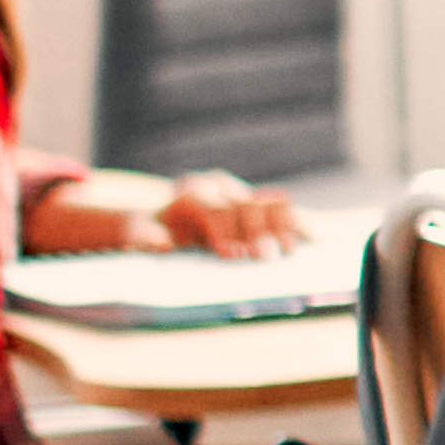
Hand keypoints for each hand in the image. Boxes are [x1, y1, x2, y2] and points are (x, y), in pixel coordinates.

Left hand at [151, 171, 302, 253]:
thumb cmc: (150, 234)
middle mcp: (219, 187)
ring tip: (286, 249)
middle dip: (255, 231)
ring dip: (280, 225)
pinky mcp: (256, 203)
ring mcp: (240, 192)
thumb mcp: (139, 235)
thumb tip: (163, 241)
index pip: (213, 208)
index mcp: (192, 194)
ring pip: (269, 200)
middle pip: (245, 204)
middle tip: (263, 257)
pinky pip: (282, 207)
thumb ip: (146, 236)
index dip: (224, 230)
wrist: (162, 222)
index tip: (233, 254)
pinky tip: (305, 240)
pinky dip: (293, 222)